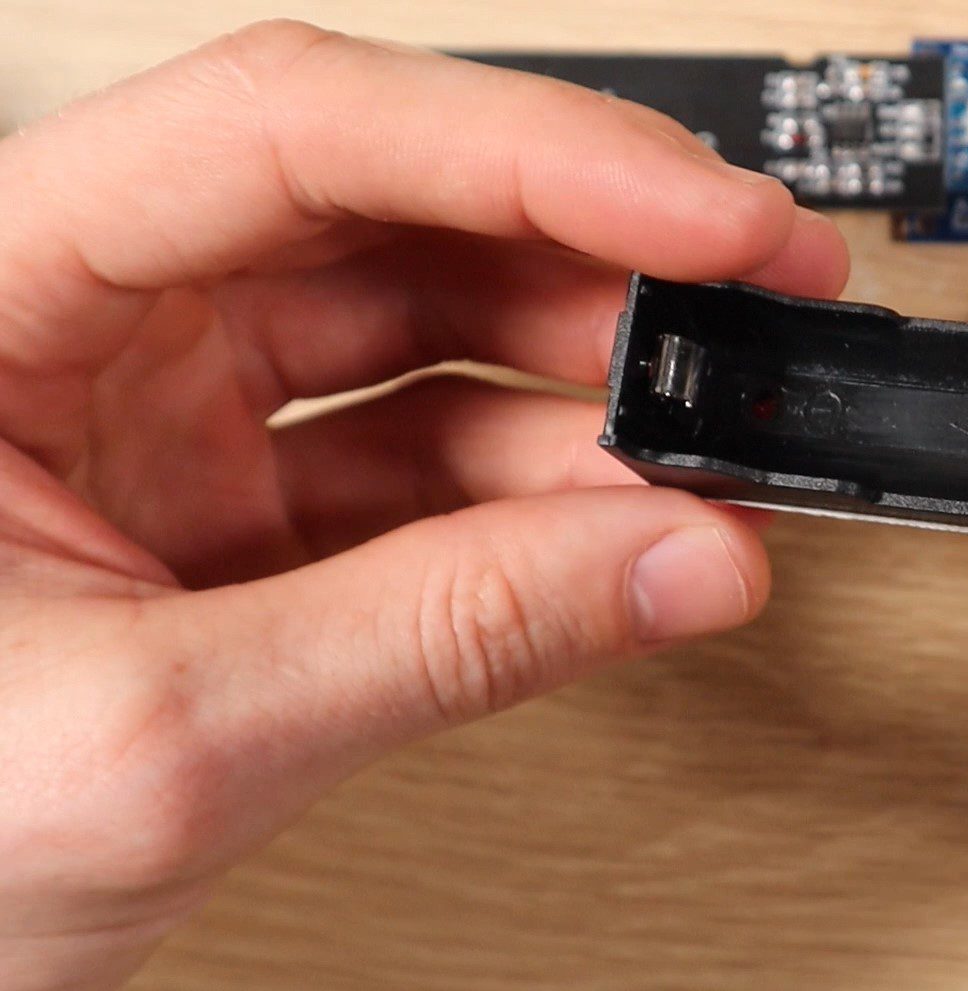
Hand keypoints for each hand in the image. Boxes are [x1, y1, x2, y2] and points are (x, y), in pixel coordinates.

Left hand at [0, 21, 846, 990]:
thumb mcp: (164, 739)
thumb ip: (443, 635)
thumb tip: (672, 556)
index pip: (289, 137)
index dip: (525, 156)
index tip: (699, 219)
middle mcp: (78, 329)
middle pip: (381, 211)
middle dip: (590, 251)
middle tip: (752, 297)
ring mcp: (154, 423)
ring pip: (420, 335)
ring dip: (584, 386)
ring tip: (709, 449)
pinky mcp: (222, 519)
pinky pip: (419, 466)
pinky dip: (543, 497)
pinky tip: (633, 526)